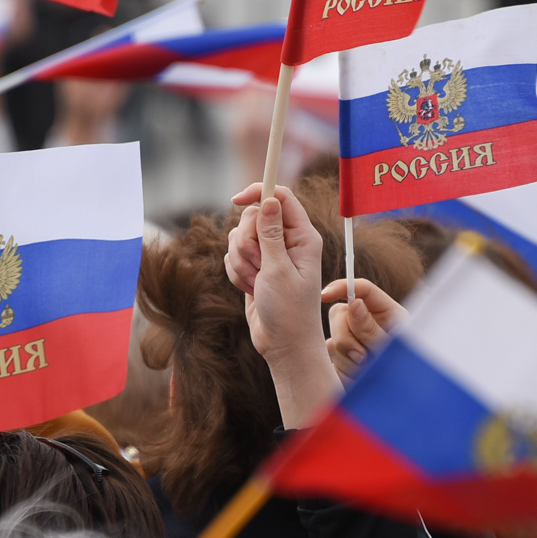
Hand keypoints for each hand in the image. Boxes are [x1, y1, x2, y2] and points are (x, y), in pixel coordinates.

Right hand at [226, 184, 340, 427]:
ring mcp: (271, 254)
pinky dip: (236, 272)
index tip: (236, 200)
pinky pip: (233, 255)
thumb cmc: (289, 311)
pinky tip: (250, 289)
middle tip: (258, 265)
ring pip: (239, 236)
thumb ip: (271, 233)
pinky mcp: (255, 266)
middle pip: (254, 215)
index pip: (280, 197)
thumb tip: (269, 200)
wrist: (283, 344)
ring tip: (256, 284)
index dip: (258, 192)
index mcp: (303, 237)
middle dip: (247, 240)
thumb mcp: (278, 269)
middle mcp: (288, 241)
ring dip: (241, 261)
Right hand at [322, 278, 406, 377]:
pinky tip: (356, 377)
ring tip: (366, 370)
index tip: (325, 295)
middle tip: (362, 356)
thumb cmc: (405, 368)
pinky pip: (330, 359)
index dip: (342, 287)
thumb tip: (354, 304)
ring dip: (348, 357)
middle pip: (339, 313)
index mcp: (383, 311)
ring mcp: (351, 341)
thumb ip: (371, 327)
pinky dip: (343, 369)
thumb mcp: (392, 346)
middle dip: (345, 334)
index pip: (361, 289)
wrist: (402, 399)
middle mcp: (364, 322)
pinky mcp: (341, 360)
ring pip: (333, 339)